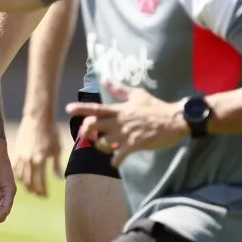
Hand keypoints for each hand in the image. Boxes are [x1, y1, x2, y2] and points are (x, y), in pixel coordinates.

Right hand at [12, 112, 62, 197]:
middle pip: (29, 182)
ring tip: (31, 188)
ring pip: (21, 176)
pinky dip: (19, 175)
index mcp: (40, 160)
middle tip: (39, 195)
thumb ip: (56, 165)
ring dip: (26, 185)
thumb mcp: (57, 149)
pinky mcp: (17, 151)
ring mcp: (22, 156)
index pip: (40, 182)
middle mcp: (29, 160)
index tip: (45, 197)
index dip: (43, 191)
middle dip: (34, 190)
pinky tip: (23, 177)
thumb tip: (59, 178)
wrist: (38, 117)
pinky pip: (15, 167)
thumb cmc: (51, 132)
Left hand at [66, 80, 188, 167]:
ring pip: (103, 143)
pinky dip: (115, 161)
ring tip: (105, 147)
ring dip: (100, 147)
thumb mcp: (137, 94)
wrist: (174, 120)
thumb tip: (105, 79)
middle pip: (93, 126)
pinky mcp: (135, 145)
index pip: (96, 108)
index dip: (80, 109)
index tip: (68, 109)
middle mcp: (119, 121)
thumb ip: (119, 89)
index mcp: (119, 110)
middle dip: (85, 132)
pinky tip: (115, 162)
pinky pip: (119, 156)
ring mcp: (126, 134)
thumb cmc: (155, 106)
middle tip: (86, 136)